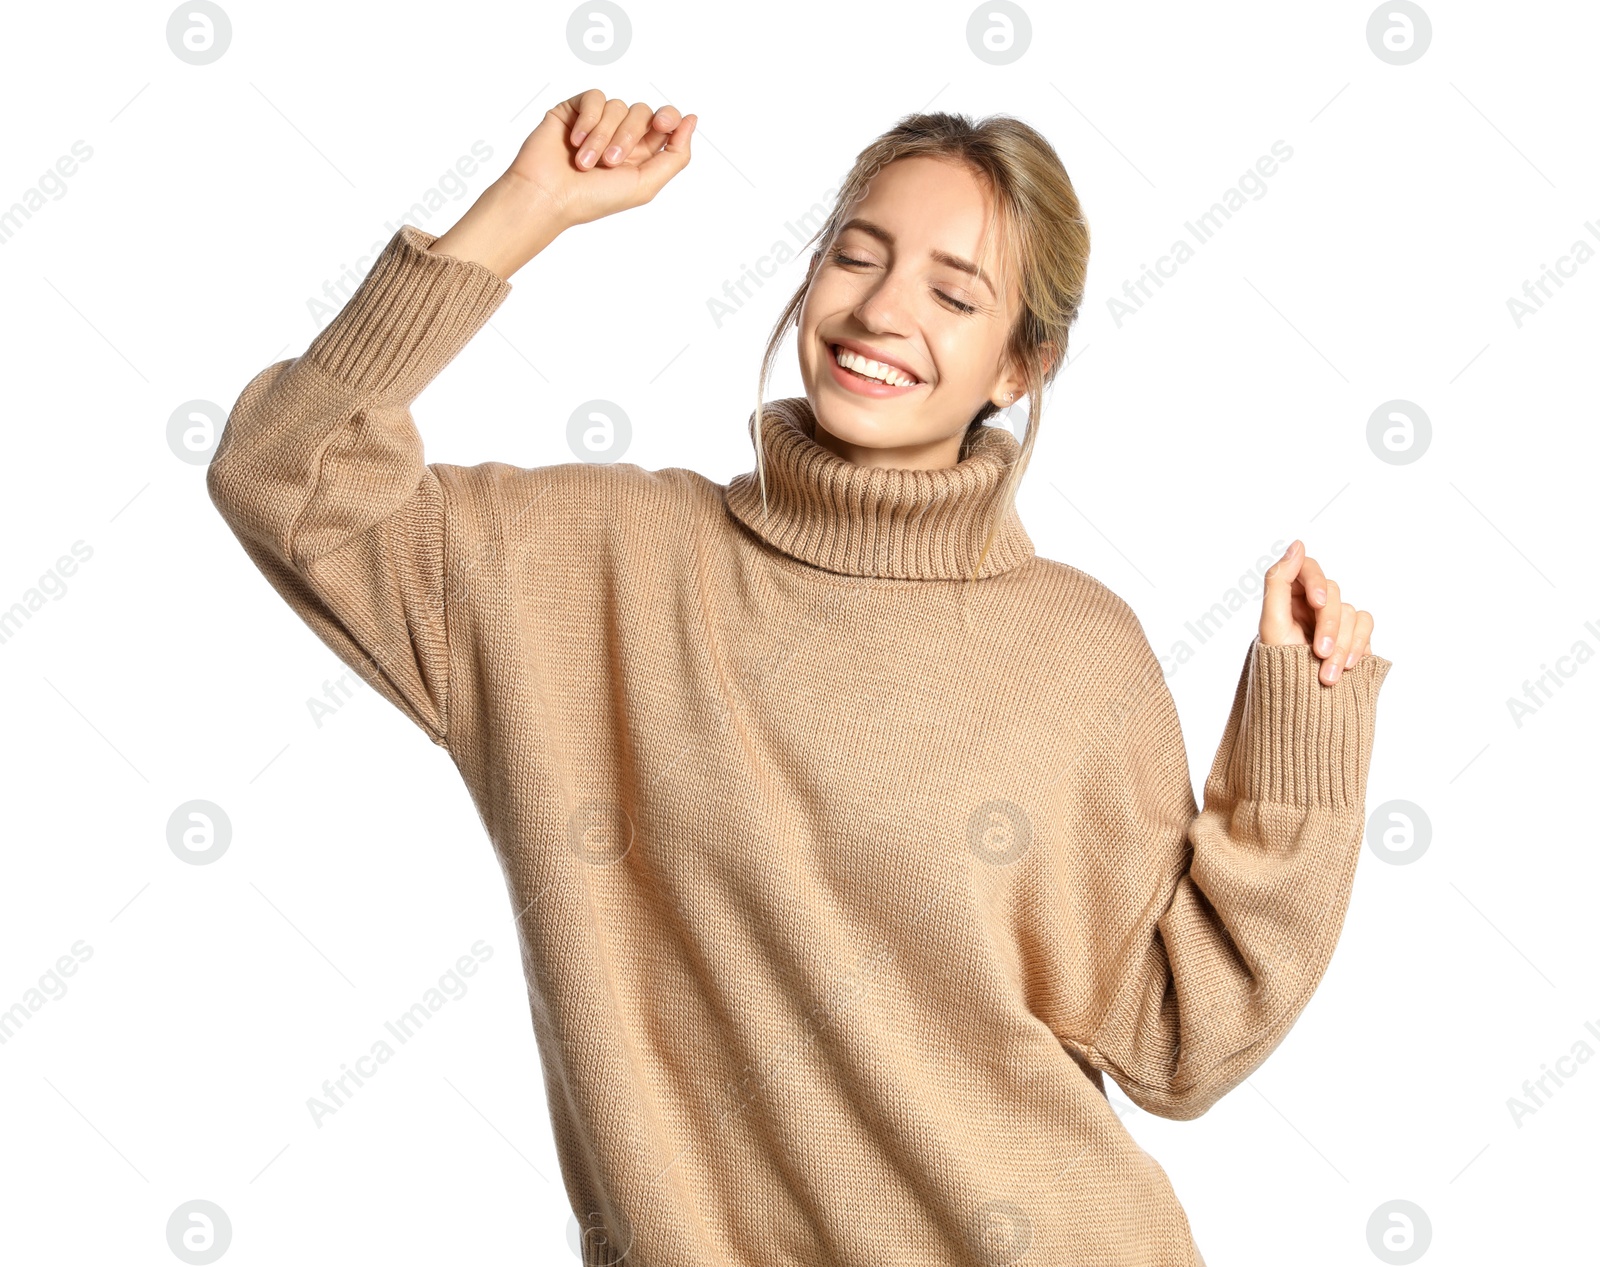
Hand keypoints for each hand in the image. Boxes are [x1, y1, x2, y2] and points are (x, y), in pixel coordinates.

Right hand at [505, 88, 695, 228]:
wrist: (548, 195)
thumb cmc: (592, 199)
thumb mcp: (645, 185)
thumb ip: (675, 156)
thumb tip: (692, 120)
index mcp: (641, 155)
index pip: (665, 124)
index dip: (669, 118)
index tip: (662, 124)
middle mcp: (620, 135)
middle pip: (643, 112)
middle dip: (629, 136)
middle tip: (610, 163)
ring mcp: (597, 121)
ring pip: (618, 106)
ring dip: (603, 136)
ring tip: (585, 162)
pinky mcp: (574, 110)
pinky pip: (595, 97)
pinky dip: (588, 119)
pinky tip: (575, 141)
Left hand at [1259, 539, 1376, 684]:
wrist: (1298, 702)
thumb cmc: (1278, 664)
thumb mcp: (1271, 623)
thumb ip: (1279, 580)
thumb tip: (1298, 544)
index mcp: (1290, 595)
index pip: (1309, 569)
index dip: (1317, 582)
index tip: (1319, 603)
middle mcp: (1314, 603)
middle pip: (1335, 593)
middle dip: (1329, 627)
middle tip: (1319, 653)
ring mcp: (1336, 619)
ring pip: (1352, 612)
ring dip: (1343, 644)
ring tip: (1328, 675)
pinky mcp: (1354, 634)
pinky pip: (1366, 624)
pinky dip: (1359, 644)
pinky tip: (1348, 667)